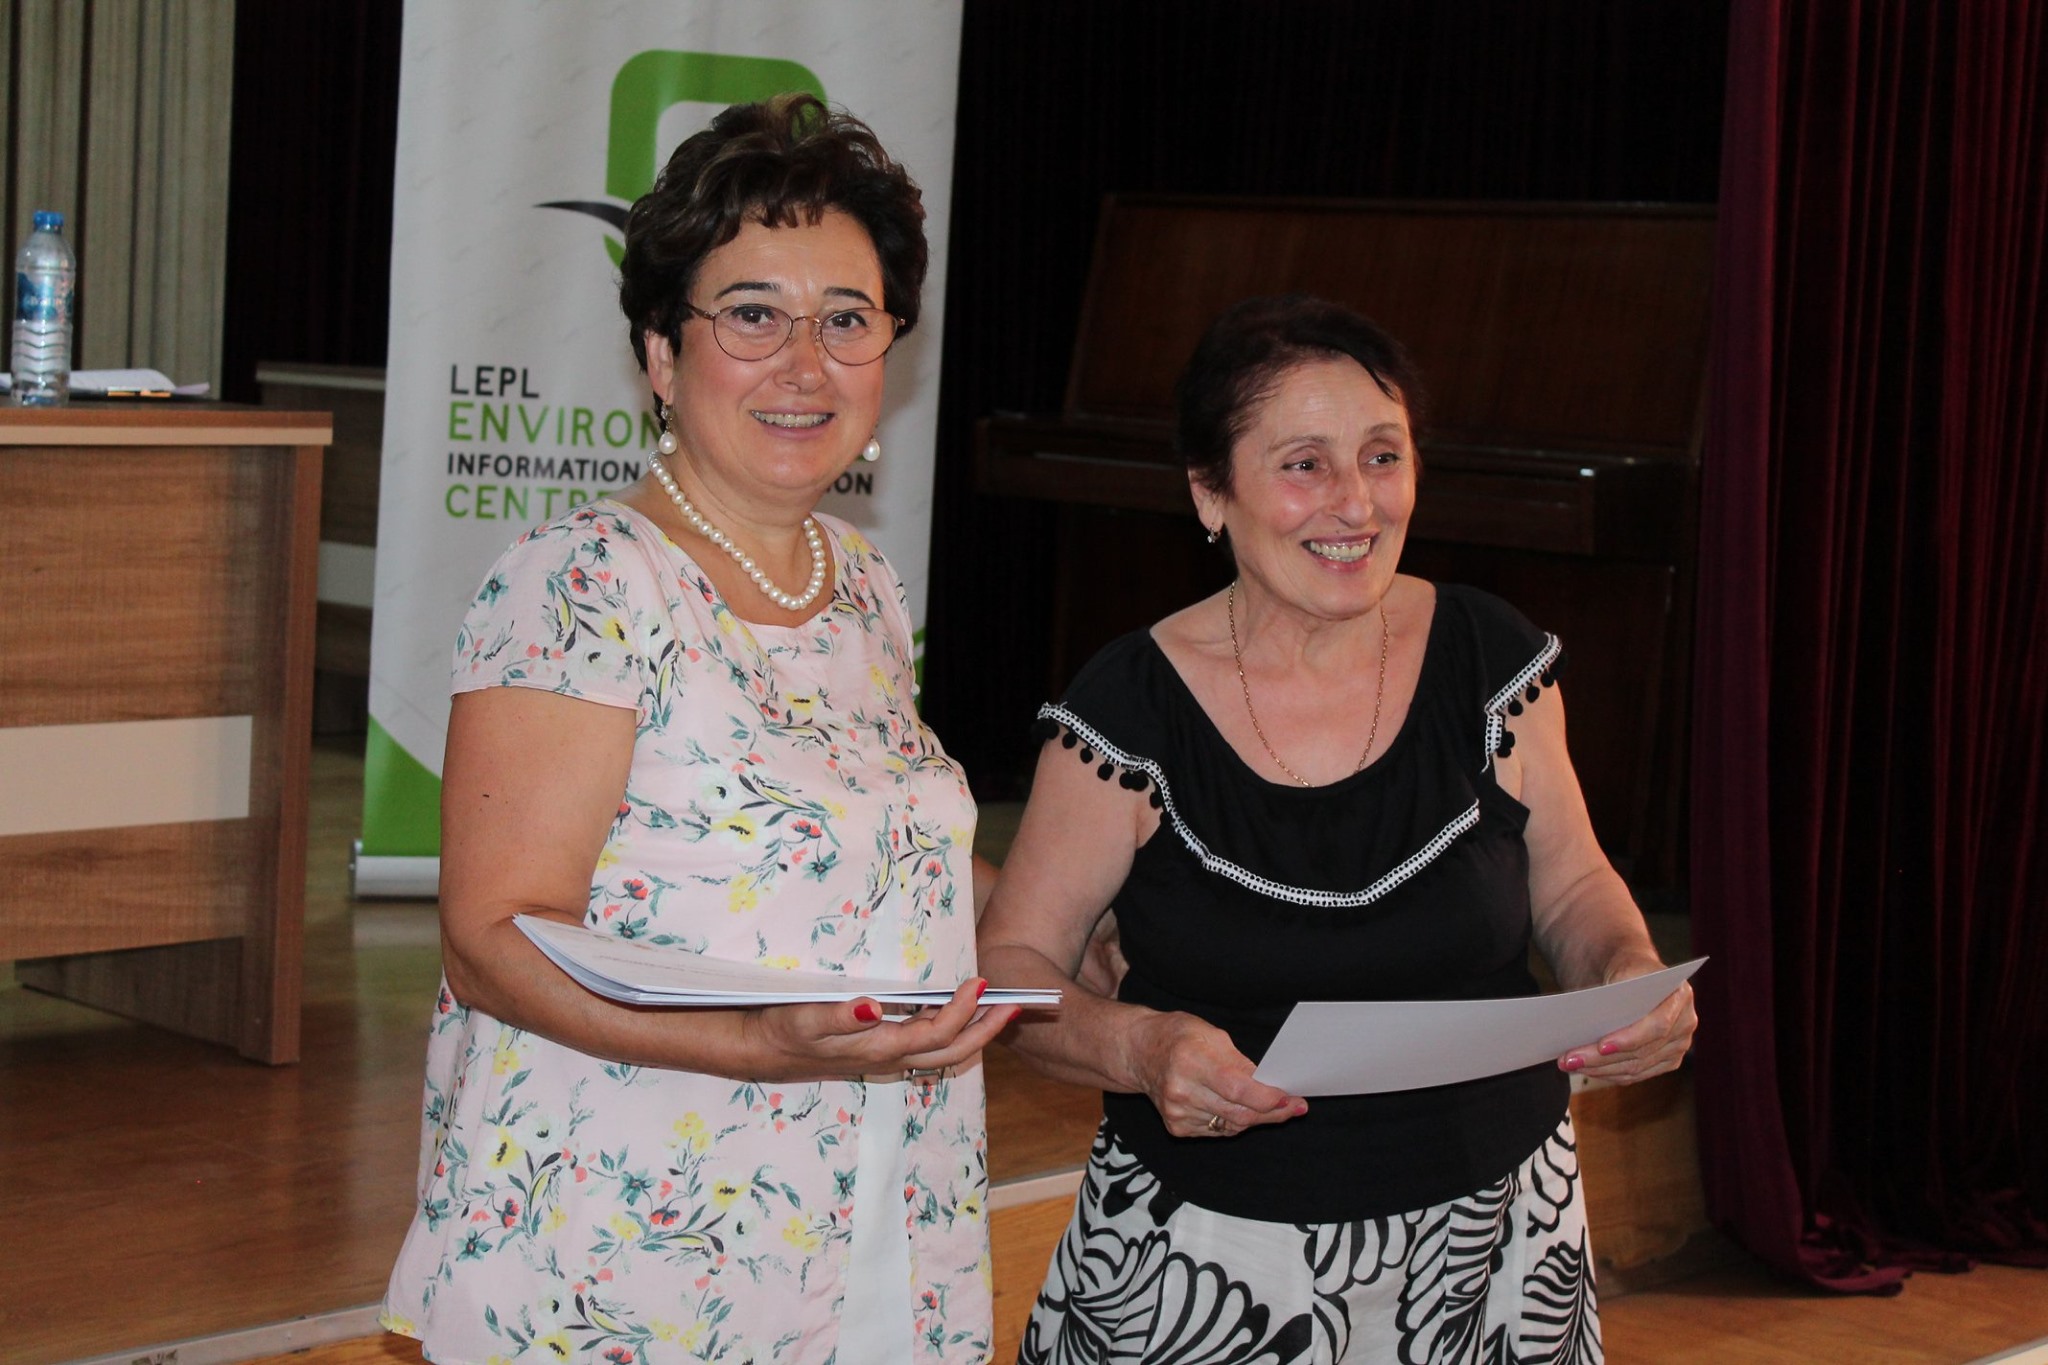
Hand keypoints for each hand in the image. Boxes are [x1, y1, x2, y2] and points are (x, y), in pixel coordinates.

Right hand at [740, 979, 1019, 1081]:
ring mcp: (888, 1058)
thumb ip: (840, 1014)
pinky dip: (952, 1030)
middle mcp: (890, 1059)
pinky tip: (959, 1011)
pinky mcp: (882, 1051)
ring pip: (944, 1053)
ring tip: (998, 1005)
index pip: (936, 1034)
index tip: (980, 982)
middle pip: (953, 1053)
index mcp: (879, 1049)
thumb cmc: (783, 1028)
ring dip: (975, 1031)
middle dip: (987, 1030)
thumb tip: (874, 1006)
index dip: (962, 1010)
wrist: (761, 1050)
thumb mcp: (804, 1019)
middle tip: (1016, 1003)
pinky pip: (929, 1047)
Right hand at [1132, 1011, 1306, 1137]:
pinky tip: (1236, 1108)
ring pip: (1232, 1125)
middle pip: (1238, 1112)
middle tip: (1294, 1107)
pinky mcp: (1176, 1127)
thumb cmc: (1178, 1036)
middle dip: (1271, 1112)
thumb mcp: (1212, 1035)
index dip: (1268, 1098)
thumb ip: (1240, 1062)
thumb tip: (1269, 1085)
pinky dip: (1233, 1121)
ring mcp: (1177, 1112)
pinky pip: (1218, 1131)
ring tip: (1266, 1104)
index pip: (1237, 1089)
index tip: (1292, 1098)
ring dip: (1254, 1117)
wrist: (1139, 1052)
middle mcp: (1181, 1091)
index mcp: (1191, 1061)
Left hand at [1559, 970, 1696, 1084]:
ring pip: (1637, 1068)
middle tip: (1569, 1059)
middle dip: (1602, 1058)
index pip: (1657, 1026)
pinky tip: (1587, 1069)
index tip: (1601, 1045)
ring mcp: (1679, 1045)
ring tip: (1570, 1064)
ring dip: (1600, 1070)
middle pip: (1643, 1052)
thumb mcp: (1622, 969)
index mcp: (1680, 995)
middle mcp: (1685, 1023)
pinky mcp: (1668, 1061)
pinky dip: (1609, 1074)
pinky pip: (1637, 1074)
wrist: (1636, 975)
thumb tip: (1594, 1022)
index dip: (1629, 1039)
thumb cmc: (1626, 971)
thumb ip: (1616, 993)